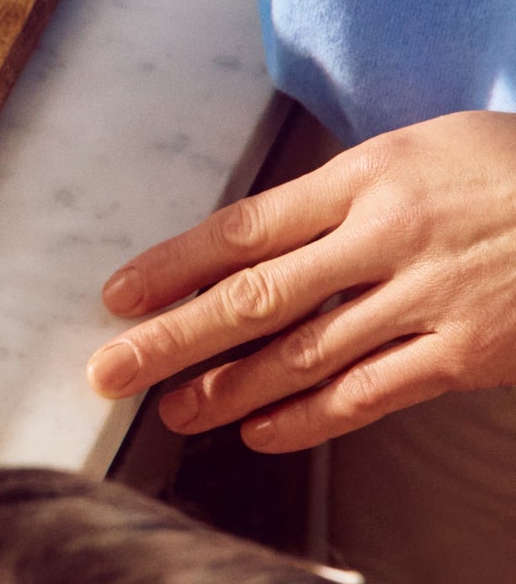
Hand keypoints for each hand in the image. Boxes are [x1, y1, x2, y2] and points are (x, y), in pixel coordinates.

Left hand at [87, 112, 515, 448]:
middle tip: (108, 372)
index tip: (116, 297)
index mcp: (371, 173)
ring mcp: (430, 298)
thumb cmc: (513, 173)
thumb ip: (349, 195)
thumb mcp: (428, 150)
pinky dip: (307, 418)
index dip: (174, 265)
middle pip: (256, 295)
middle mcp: (390, 235)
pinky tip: (259, 433)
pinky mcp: (467, 353)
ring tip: (173, 411)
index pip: (247, 225)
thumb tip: (261, 245)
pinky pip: (369, 394)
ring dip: (228, 388)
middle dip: (173, 338)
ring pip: (304, 354)